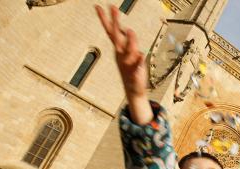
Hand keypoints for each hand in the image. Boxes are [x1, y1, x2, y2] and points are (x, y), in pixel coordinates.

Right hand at [95, 5, 152, 123]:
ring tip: (131, 31)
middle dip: (115, 23)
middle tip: (112, 8)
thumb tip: (127, 30)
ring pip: (128, 50)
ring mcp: (128, 64)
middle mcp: (122, 55)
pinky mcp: (135, 73)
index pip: (111, 31)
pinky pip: (137, 66)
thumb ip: (128, 42)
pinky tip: (141, 56)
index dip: (105, 19)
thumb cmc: (131, 71)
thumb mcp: (129, 54)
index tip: (98, 6)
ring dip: (129, 41)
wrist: (133, 90)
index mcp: (119, 49)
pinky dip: (138, 61)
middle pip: (117, 37)